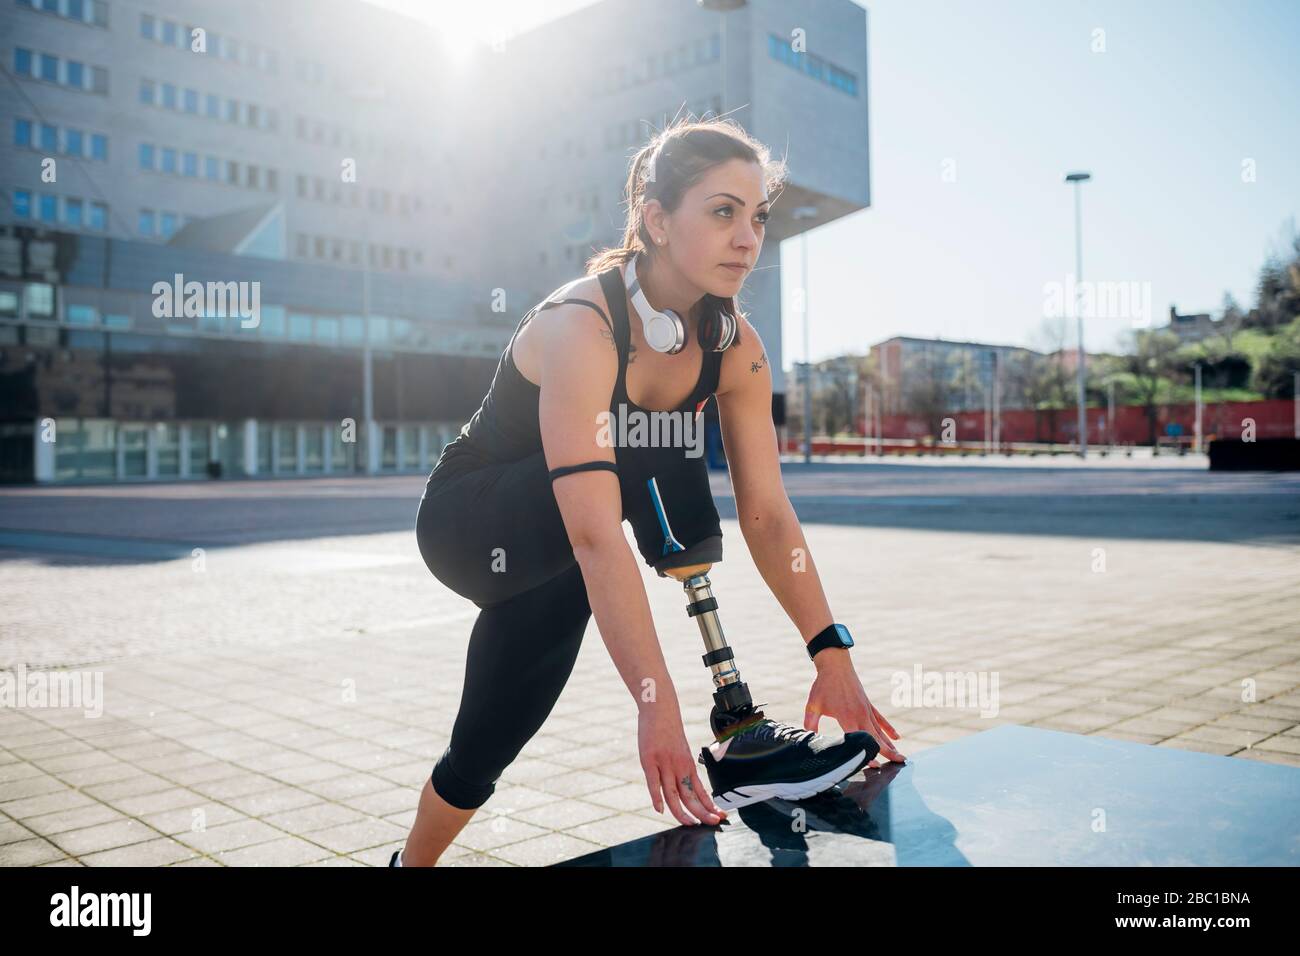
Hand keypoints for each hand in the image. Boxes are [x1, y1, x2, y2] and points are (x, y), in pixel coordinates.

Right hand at [637, 705, 727, 825]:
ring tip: (690, 824)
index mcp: (688, 766)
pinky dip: (656, 798)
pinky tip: (660, 810)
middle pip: (691, 796)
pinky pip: (653, 783)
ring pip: (673, 794)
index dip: (710, 806)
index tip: (720, 817)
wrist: (661, 709)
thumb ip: (682, 768)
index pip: (701, 791)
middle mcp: (679, 767)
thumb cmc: (669, 731)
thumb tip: (686, 785)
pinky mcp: (648, 760)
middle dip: (703, 812)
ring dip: (682, 812)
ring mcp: (664, 764)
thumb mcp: (680, 751)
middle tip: (712, 824)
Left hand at [805, 650, 904, 765]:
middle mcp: (860, 715)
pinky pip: (881, 719)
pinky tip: (896, 737)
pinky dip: (889, 729)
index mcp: (846, 717)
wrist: (835, 665)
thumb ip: (810, 724)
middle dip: (888, 752)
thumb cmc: (823, 685)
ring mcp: (866, 709)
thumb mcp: (813, 706)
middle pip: (876, 737)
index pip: (859, 740)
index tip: (876, 767)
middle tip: (900, 763)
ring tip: (900, 756)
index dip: (867, 755)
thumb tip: (806, 739)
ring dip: (890, 744)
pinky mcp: (868, 704)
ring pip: (880, 730)